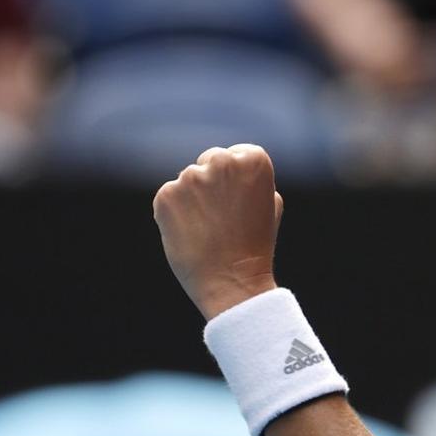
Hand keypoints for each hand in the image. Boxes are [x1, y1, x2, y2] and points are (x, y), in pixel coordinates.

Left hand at [153, 144, 283, 319]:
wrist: (232, 281)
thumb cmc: (255, 245)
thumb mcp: (269, 204)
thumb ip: (251, 179)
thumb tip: (230, 166)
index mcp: (253, 159)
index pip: (237, 155)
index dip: (237, 182)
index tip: (240, 205)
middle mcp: (221, 161)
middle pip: (210, 161)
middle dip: (213, 183)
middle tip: (222, 218)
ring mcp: (191, 177)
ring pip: (189, 181)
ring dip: (194, 199)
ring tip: (208, 230)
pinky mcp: (166, 195)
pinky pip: (170, 197)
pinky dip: (176, 213)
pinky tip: (191, 233)